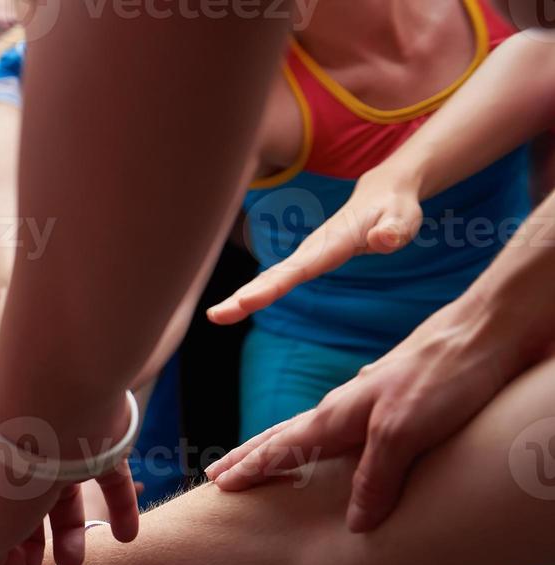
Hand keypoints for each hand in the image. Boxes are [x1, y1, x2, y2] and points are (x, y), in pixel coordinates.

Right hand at [0, 424, 138, 564]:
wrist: (56, 418)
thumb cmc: (7, 479)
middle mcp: (13, 462)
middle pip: (18, 510)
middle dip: (24, 545)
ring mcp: (57, 453)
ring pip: (63, 499)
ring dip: (70, 535)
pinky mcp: (98, 448)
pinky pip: (111, 482)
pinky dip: (120, 509)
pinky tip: (127, 537)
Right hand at [207, 287, 540, 530]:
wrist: (498, 324)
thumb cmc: (448, 373)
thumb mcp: (404, 432)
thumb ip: (376, 477)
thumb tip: (355, 524)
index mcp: (339, 414)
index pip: (280, 447)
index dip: (250, 468)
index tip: (218, 485)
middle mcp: (350, 405)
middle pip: (286, 434)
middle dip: (251, 456)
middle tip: (218, 474)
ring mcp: (377, 397)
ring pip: (317, 427)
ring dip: (287, 445)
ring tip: (268, 457)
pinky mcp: (407, 394)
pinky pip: (355, 423)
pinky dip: (334, 435)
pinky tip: (346, 433)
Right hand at [208, 165, 422, 324]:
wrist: (383, 192)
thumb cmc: (396, 207)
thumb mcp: (404, 217)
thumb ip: (395, 229)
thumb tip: (383, 240)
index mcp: (330, 244)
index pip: (297, 270)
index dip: (271, 288)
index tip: (245, 303)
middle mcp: (311, 250)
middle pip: (273, 277)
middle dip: (244, 296)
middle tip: (215, 316)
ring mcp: (305, 256)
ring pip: (269, 278)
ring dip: (242, 297)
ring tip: (216, 316)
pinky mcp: (304, 262)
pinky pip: (275, 280)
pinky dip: (253, 293)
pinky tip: (236, 307)